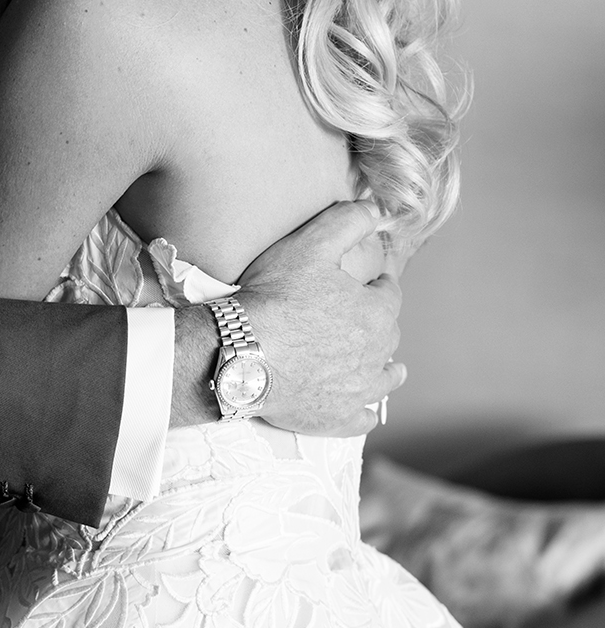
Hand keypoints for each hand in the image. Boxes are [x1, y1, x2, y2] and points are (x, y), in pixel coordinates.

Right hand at [233, 200, 405, 436]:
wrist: (238, 352)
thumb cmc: (273, 297)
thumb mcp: (310, 243)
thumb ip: (348, 221)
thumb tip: (377, 208)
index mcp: (376, 312)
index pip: (389, 294)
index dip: (378, 285)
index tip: (369, 283)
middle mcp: (375, 354)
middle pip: (388, 336)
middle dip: (379, 324)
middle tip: (361, 319)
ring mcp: (357, 390)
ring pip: (385, 380)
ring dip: (387, 371)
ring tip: (388, 369)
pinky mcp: (336, 418)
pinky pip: (362, 419)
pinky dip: (365, 413)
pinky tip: (365, 411)